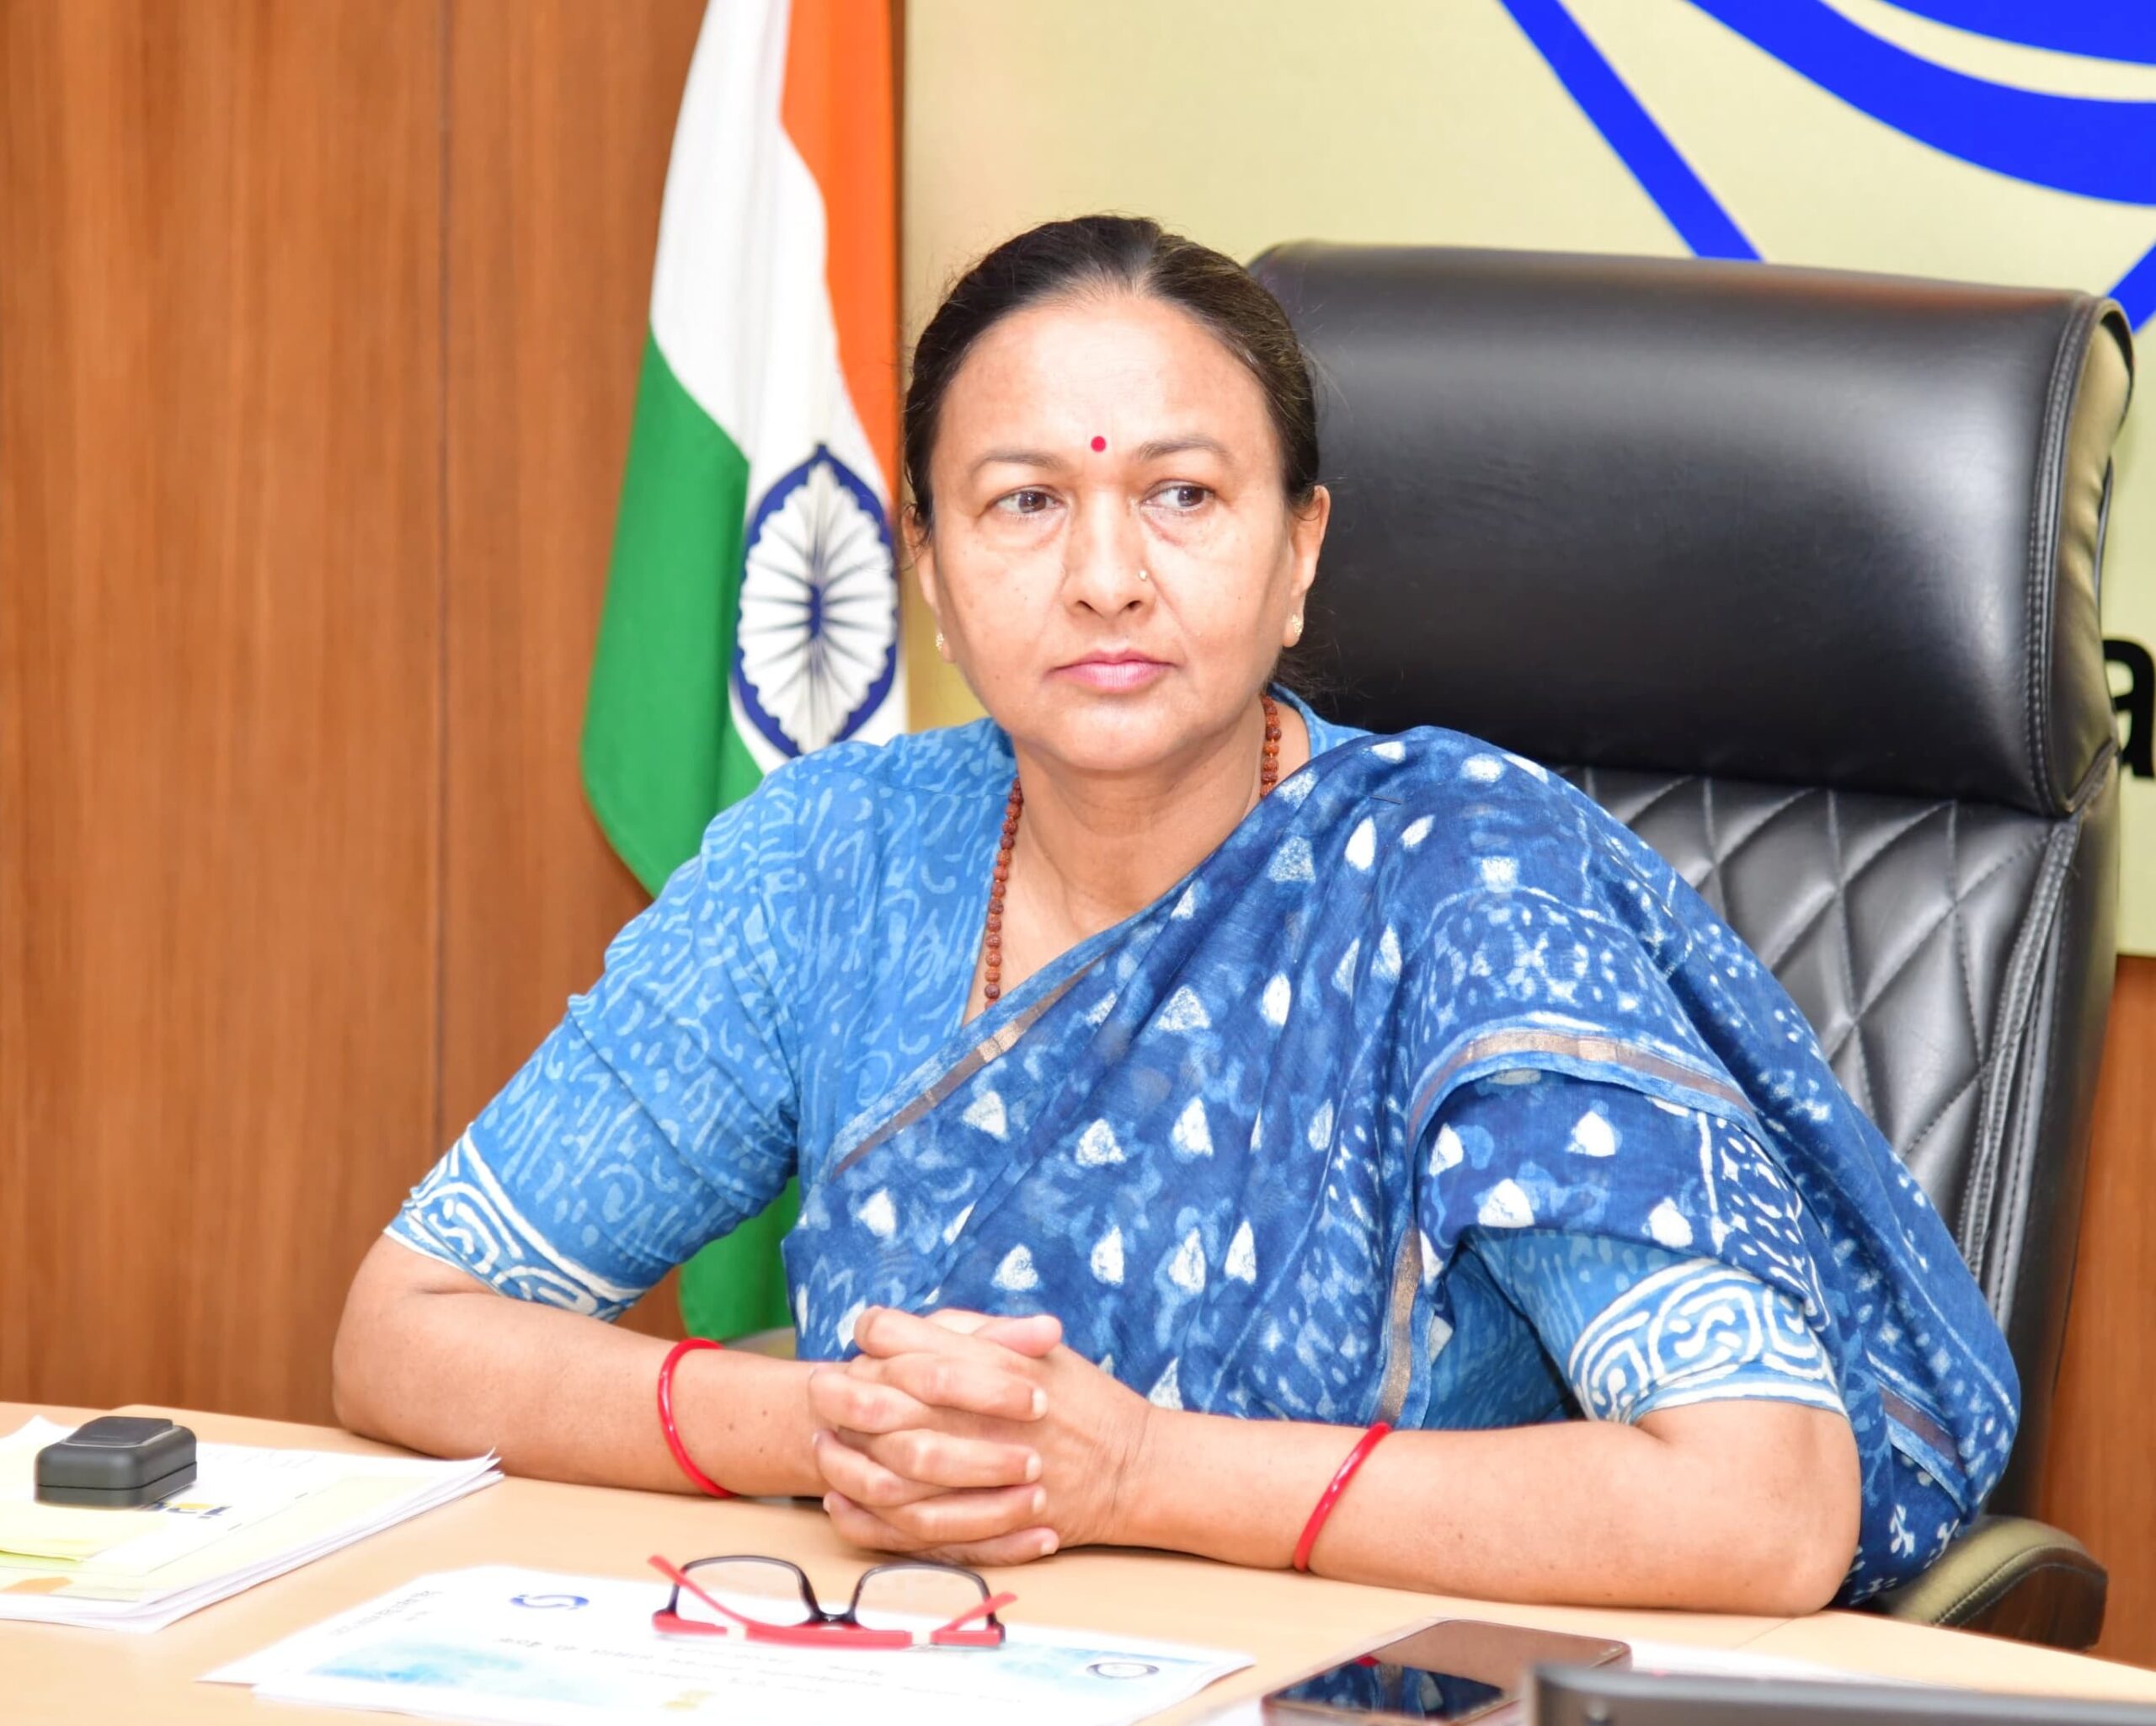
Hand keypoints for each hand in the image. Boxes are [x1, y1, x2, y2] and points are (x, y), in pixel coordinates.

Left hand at [807, 1307, 1153, 1567]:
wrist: (1133, 1469)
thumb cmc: (1087, 1401)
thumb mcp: (1040, 1347)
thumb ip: (977, 1330)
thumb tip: (918, 1322)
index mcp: (989, 1364)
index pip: (907, 1338)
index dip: (873, 1331)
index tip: (860, 1333)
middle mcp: (976, 1417)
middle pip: (881, 1399)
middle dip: (839, 1391)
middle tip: (818, 1386)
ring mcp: (975, 1475)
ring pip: (884, 1469)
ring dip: (843, 1456)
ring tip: (821, 1444)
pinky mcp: (979, 1523)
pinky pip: (905, 1526)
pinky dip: (866, 1515)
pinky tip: (843, 1499)